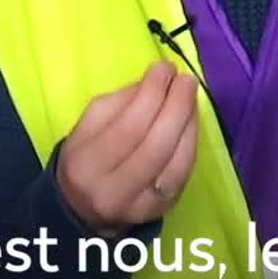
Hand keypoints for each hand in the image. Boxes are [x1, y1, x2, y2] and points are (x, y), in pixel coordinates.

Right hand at [55, 60, 198, 235]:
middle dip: (176, 107)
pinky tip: (191, 121)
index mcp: (86, 164)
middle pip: (156, 146)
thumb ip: (121, 101)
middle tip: (185, 80)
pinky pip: (184, 173)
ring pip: (176, 162)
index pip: (128, 127)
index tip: (164, 68)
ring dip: (189, 123)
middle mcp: (113, 191)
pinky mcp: (163, 210)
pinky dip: (192, 142)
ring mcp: (141, 206)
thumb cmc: (87, 156)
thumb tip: (157, 82)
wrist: (85, 210)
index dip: (151, 94)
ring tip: (190, 96)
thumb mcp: (90, 124)